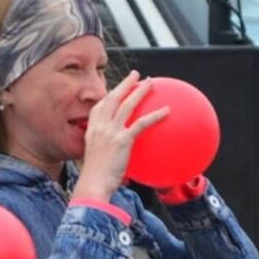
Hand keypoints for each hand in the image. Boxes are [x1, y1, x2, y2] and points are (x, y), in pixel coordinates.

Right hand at [70, 73, 167, 204]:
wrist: (93, 183)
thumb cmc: (95, 177)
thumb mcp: (95, 158)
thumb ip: (104, 151)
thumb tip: (115, 155)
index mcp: (91, 130)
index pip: (99, 107)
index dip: (109, 96)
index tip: (117, 90)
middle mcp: (100, 127)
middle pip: (113, 98)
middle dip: (125, 84)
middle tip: (135, 75)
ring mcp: (110, 131)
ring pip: (127, 104)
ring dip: (140, 91)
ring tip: (151, 83)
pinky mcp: (123, 140)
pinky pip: (142, 123)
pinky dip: (155, 115)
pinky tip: (167, 110)